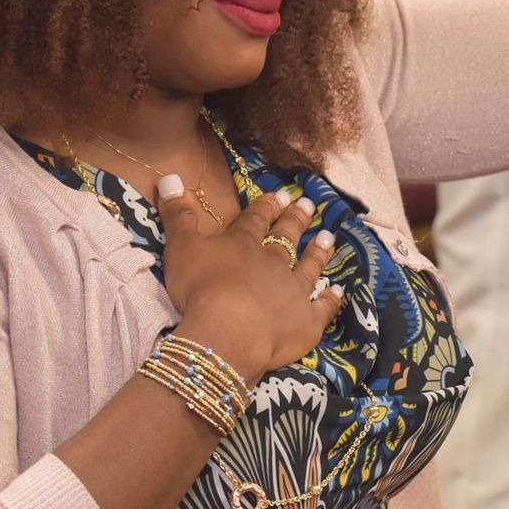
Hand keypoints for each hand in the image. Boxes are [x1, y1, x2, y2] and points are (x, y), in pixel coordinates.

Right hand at [157, 176, 343, 380]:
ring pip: (309, 267)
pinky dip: (331, 301)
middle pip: (286, 237)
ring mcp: (293, 291)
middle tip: (308, 204)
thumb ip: (177, 214)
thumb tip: (169, 176)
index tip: (283, 193)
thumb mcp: (180, 246)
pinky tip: (339, 292)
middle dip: (296, 220)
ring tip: (328, 237)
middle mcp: (273, 262)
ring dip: (318, 252)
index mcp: (243, 243)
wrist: (228, 331)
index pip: (258, 218)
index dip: (269, 205)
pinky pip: (322, 309)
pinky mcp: (305, 322)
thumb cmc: (201, 288)